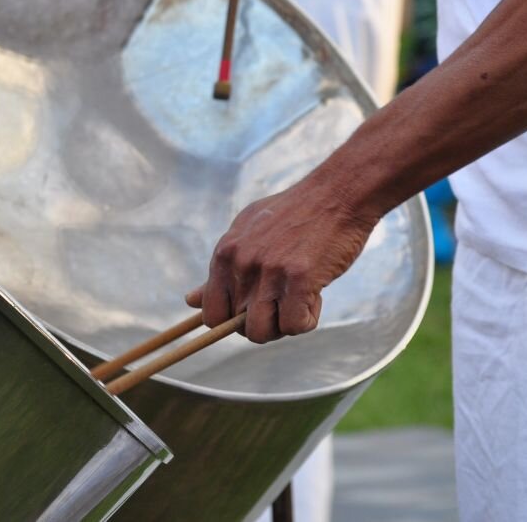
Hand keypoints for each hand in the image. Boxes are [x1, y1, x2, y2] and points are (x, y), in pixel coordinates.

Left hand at [185, 173, 378, 343]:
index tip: (255, 310)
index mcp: (225, 254)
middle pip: (237, 327)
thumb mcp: (248, 233)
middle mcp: (241, 264)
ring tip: (299, 301)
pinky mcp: (299, 277)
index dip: (232, 322)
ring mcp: (268, 271)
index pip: (210, 313)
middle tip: (284, 305)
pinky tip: (316, 297)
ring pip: (261, 332)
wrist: (337, 194)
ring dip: (283, 327)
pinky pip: (294, 325)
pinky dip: (307, 321)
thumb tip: (189, 301)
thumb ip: (221, 270)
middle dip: (262, 325)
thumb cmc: (294, 215)